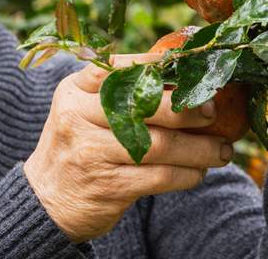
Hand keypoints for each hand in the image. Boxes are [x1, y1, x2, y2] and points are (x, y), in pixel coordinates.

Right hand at [25, 57, 232, 244]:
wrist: (46, 202)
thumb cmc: (78, 148)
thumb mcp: (81, 112)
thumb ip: (117, 94)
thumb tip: (181, 76)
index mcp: (73, 91)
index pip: (116, 68)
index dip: (157, 66)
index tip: (191, 68)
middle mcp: (78, 117)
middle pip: (144, 105)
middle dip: (188, 109)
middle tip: (213, 112)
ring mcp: (91, 152)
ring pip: (160, 145)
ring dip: (200, 148)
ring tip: (221, 150)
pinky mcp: (107, 186)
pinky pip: (160, 176)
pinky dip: (187, 174)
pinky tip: (199, 171)